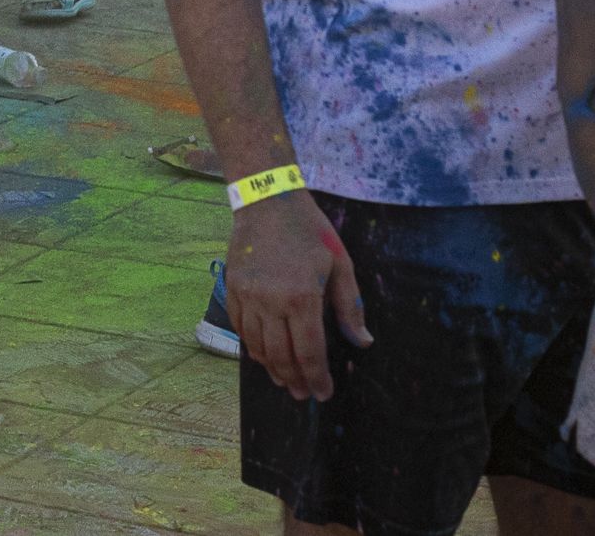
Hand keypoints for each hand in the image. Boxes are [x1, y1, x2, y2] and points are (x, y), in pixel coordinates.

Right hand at [227, 190, 368, 402]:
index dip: (317, 378)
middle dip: (295, 380)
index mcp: (302, 297)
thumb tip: (363, 342)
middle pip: (281, 355)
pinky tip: (263, 355)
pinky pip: (240, 328)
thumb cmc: (309, 229)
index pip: (309, 352)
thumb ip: (350, 306)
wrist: (266, 200)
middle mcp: (270, 302)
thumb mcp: (340, 263)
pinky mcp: (232, 288)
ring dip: (272, 368)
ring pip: (257, 346)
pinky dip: (251, 347)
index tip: (323, 393)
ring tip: (285, 380)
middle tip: (304, 394)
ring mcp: (247, 295)